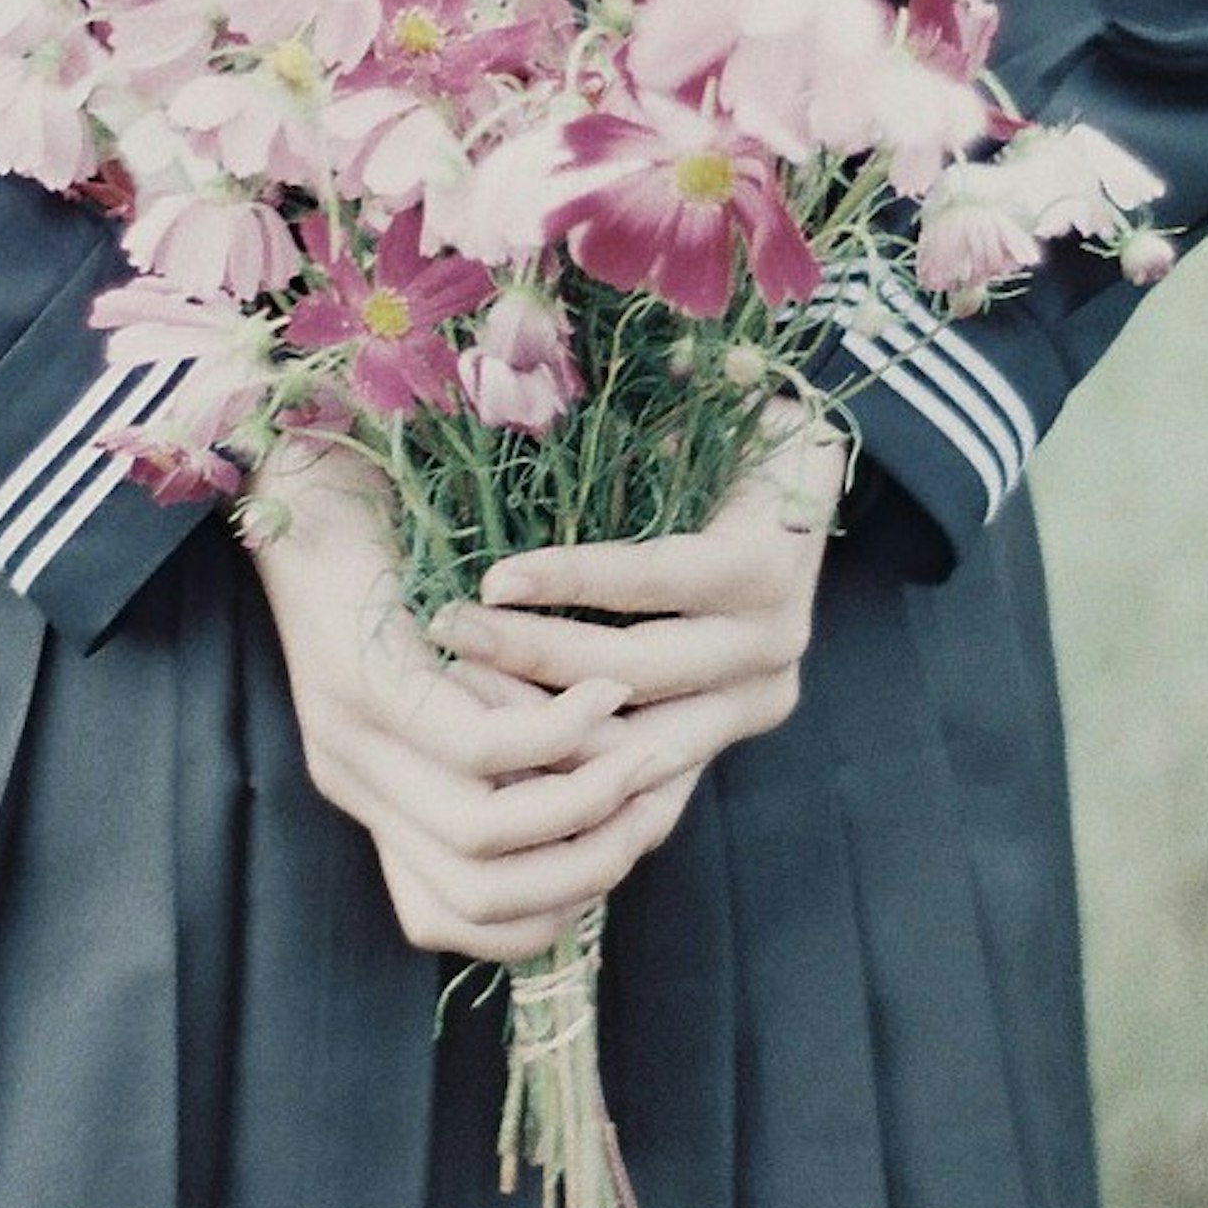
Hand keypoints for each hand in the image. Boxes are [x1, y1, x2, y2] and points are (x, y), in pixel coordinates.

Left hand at [239, 429, 686, 963]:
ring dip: (585, 798)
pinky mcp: (368, 679)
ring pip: (486, 833)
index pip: (456, 920)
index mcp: (371, 794)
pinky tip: (604, 688)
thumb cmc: (397, 553)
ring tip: (640, 744)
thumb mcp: (452, 671)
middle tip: (651, 802)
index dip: (553, 909)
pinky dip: (559, 729)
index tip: (622, 842)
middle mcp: (352, 781)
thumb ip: (502, 745)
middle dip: (588, 865)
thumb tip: (599, 806)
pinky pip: (483, 745)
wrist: (308, 463)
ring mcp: (350, 735)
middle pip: (480, 898)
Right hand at [425, 396, 845, 832]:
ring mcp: (772, 636)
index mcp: (724, 722)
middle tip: (421, 694)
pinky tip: (505, 580)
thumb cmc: (686, 522)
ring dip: (527, 649)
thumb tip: (479, 770)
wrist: (785, 426)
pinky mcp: (765, 568)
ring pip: (627, 670)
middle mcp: (759, 697)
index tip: (434, 751)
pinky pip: (651, 584)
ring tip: (448, 628)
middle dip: (509, 721)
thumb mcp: (634, 622)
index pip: (614, 781)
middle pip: (615, 741)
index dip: (523, 771)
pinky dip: (570, 580)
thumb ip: (580, 685)